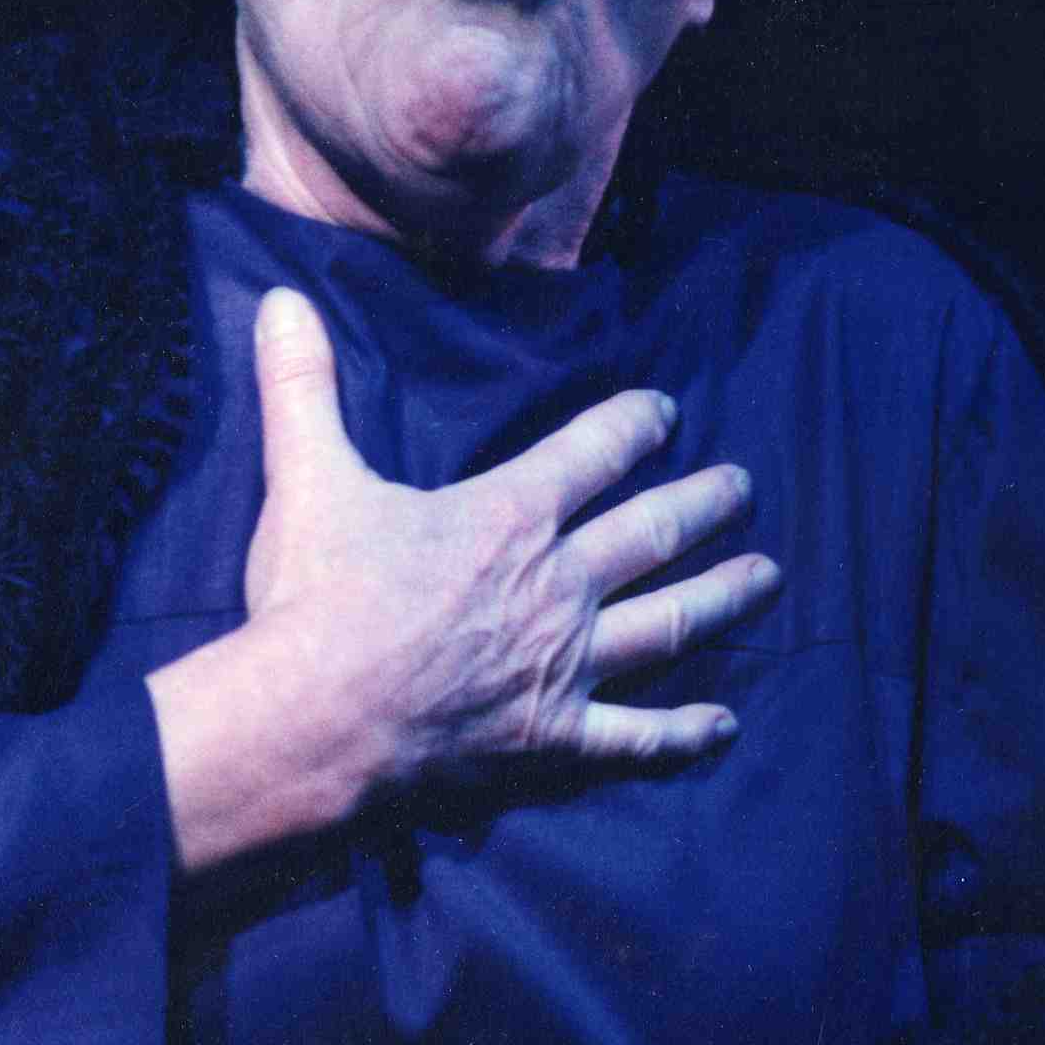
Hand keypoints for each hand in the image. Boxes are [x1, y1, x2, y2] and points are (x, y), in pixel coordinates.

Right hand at [148, 289, 779, 868]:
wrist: (313, 723)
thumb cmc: (313, 599)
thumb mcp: (307, 477)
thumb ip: (302, 388)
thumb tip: (278, 300)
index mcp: (508, 516)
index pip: (593, 452)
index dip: (634, 426)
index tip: (665, 412)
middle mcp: (556, 586)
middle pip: (651, 532)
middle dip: (703, 504)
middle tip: (743, 487)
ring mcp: (565, 668)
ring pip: (667, 624)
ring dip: (721, 597)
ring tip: (766, 576)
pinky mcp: (556, 744)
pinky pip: (637, 740)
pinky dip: (683, 735)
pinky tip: (721, 728)